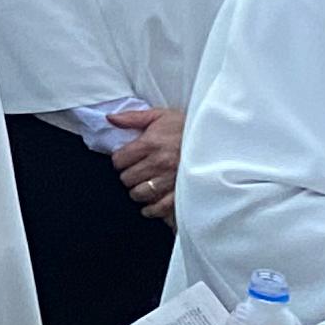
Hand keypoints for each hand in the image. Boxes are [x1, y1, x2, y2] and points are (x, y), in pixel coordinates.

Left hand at [108, 103, 183, 218]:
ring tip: (143, 186)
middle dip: (128, 176)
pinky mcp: (182, 193)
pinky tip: (150, 205)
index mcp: (150, 143)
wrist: (215, 137)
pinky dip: (151, 209)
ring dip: (138, 191)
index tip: (125, 160)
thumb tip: (110, 119)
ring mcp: (170, 180)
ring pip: (139, 194)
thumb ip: (132, 117)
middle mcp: (158, 163)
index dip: (119, 161)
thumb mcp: (159, 115)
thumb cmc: (185, 126)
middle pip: (127, 179)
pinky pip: (159, 208)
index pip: (119, 160)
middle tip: (136, 172)